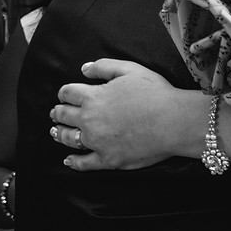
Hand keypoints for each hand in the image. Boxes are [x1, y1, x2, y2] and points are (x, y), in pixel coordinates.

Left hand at [51, 59, 198, 170]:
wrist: (174, 122)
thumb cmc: (156, 93)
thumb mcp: (132, 70)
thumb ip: (105, 67)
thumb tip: (84, 69)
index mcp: (93, 97)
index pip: (68, 93)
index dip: (65, 93)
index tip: (66, 95)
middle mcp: (89, 120)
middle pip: (64, 116)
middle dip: (59, 112)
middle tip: (57, 113)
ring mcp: (96, 142)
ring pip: (68, 138)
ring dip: (60, 134)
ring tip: (56, 132)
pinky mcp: (107, 160)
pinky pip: (83, 163)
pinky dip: (73, 161)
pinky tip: (69, 160)